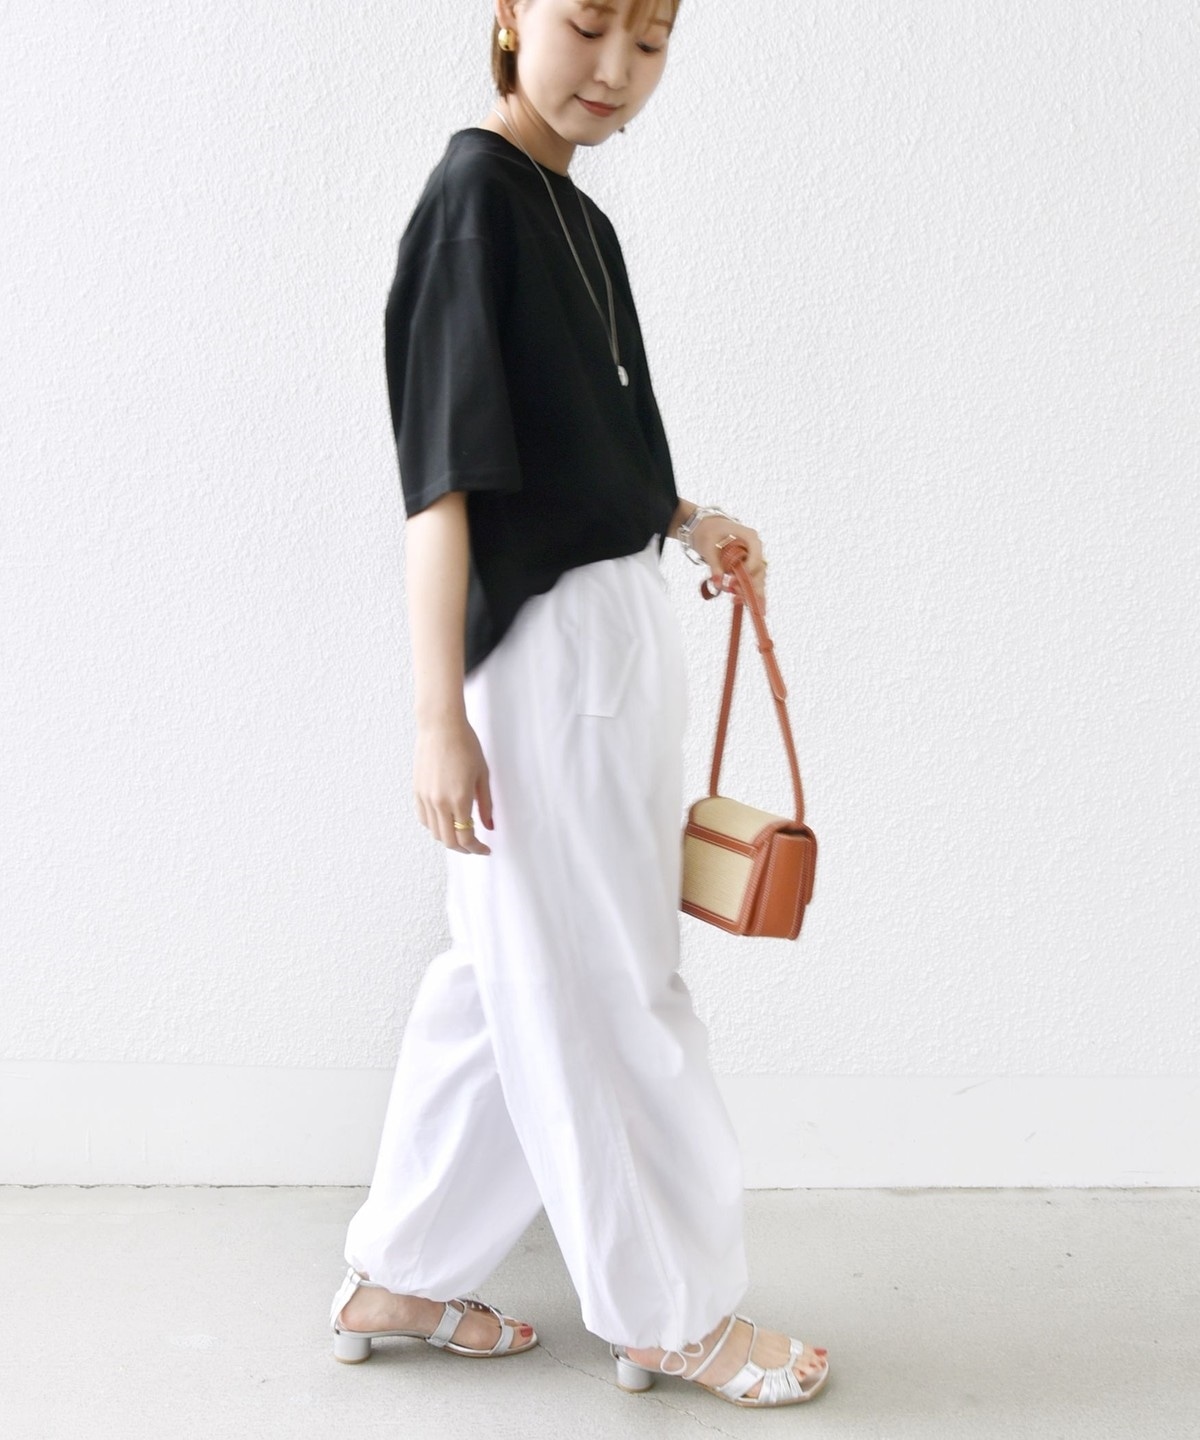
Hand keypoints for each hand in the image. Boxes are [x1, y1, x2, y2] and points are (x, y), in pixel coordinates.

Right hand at [413, 715, 493, 854]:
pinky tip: (445, 821)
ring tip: (462, 834)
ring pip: (435, 833)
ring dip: (449, 839)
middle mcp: (439, 802)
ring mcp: (425, 798)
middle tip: (475, 847)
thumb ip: (486, 804)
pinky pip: (424, 819)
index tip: (485, 849)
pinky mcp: (416, 791)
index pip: (466, 838)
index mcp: (459, 800)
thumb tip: (489, 826)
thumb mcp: (483, 775)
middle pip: (449, 841)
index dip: (477, 848)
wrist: (441, 726)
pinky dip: (435, 827)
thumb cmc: (466, 745)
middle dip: (464, 849)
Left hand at [691, 516, 767, 609]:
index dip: (746, 572)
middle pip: (759, 571)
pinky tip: (745, 604)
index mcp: (750, 538)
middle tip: (742, 600)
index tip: (733, 582)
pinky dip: (748, 592)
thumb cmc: (709, 533)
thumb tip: (717, 584)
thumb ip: (714, 565)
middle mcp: (755, 549)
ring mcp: (753, 558)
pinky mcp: (747, 567)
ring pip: (757, 578)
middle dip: (752, 587)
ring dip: (750, 592)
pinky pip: (751, 581)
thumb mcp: (709, 547)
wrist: (708, 528)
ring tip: (739, 602)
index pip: (755, 558)